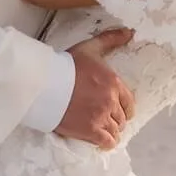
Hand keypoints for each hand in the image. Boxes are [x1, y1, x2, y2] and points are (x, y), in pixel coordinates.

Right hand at [57, 28, 136, 148]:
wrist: (45, 84)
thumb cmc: (66, 65)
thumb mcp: (90, 48)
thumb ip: (111, 40)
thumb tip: (130, 32)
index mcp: (114, 83)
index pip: (129, 102)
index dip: (125, 108)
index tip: (120, 110)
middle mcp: (111, 101)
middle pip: (122, 117)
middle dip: (116, 119)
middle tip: (107, 119)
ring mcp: (101, 117)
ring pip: (116, 130)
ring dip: (111, 130)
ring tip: (103, 130)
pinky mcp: (90, 131)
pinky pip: (107, 142)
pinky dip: (107, 143)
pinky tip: (102, 141)